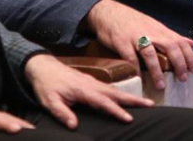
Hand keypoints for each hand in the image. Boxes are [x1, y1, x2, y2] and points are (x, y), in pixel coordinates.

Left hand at [25, 54, 151, 128]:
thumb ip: (62, 113)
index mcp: (83, 89)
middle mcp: (91, 84)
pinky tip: (127, 99)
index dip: (116, 111)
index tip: (129, 118)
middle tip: (151, 105)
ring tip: (146, 102)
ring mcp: (93, 82)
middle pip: (116, 93)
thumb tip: (74, 126)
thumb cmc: (45, 84)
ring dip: (131, 97)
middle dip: (134, 100)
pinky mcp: (92, 82)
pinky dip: (122, 94)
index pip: (103, 102)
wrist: (42, 66)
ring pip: (115, 90)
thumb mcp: (49, 101)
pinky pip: (110, 89)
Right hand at [84, 0, 192, 89]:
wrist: (108, 11)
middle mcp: (150, 32)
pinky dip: (135, 68)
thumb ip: (171, 35)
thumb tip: (190, 42)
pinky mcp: (121, 42)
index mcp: (159, 30)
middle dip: (178, 63)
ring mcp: (135, 36)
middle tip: (183, 78)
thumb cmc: (132, 21)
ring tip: (161, 85)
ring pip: (150, 53)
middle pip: (169, 46)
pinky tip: (139, 79)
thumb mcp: (154, 25)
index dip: (188, 55)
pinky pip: (130, 57)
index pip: (179, 41)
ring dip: (157, 70)